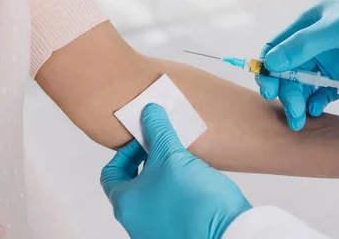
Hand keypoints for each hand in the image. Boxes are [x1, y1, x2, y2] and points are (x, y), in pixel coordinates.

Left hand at [100, 103, 251, 238]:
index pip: (110, 173)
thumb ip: (157, 130)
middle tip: (163, 147)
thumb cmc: (195, 201)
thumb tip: (149, 112)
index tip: (144, 141)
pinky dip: (175, 191)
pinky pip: (168, 207)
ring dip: (162, 176)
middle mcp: (135, 222)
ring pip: (151, 196)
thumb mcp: (172, 155)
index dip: (125, 152)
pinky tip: (193, 180)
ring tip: (180, 162)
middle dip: (146, 162)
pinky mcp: (176, 232)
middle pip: (131, 184)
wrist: (228, 232)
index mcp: (125, 204)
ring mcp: (155, 231)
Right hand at [256, 0, 338, 129]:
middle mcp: (317, 42)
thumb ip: (304, 44)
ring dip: (296, 101)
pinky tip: (315, 113)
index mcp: (312, 22)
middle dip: (284, 90)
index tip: (269, 90)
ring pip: (301, 85)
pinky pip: (319, 95)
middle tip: (291, 112)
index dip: (268, 68)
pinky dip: (313, 105)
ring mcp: (331, 63)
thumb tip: (269, 62)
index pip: (278, 46)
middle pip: (286, 70)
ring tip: (300, 120)